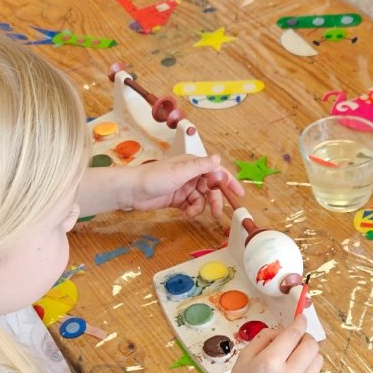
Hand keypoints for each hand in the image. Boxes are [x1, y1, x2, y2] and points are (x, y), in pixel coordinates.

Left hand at [81, 154, 243, 218]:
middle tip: (218, 214)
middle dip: (215, 201)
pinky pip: (191, 206)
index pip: (217, 172)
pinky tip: (185, 214)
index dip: (229, 182)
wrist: (132, 190)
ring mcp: (184, 187)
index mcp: (194, 164)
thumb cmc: (154, 177)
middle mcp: (191, 174)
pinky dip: (191, 211)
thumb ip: (200, 166)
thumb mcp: (180, 172)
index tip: (240, 194)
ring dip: (200, 208)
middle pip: (211, 188)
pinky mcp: (177, 199)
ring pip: (202, 199)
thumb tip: (218, 159)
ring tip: (190, 213)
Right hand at [216, 316, 321, 372]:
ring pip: (318, 359)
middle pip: (311, 344)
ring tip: (295, 355)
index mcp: (269, 362)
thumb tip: (282, 331)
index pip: (293, 334)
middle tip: (295, 338)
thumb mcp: (243, 358)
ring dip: (309, 352)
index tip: (300, 317)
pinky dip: (306, 367)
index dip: (299, 322)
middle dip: (305, 336)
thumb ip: (263, 339)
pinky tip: (292, 371)